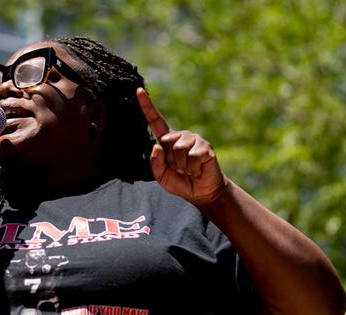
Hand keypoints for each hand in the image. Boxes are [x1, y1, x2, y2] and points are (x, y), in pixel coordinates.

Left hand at [136, 88, 225, 206]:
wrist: (202, 192)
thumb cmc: (181, 182)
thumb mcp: (161, 176)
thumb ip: (155, 163)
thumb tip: (157, 146)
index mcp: (168, 141)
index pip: (155, 121)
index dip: (147, 106)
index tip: (139, 91)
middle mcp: (181, 136)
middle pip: (166, 142)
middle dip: (170, 160)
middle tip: (180, 168)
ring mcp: (195, 140)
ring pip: (178, 150)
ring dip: (182, 165)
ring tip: (189, 169)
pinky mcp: (205, 147)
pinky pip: (192, 156)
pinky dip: (192, 168)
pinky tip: (197, 170)